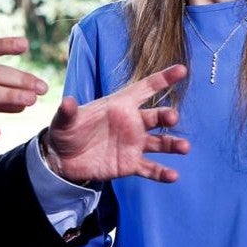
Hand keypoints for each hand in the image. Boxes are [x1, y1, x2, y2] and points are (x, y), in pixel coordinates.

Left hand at [43, 64, 188, 183]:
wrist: (62, 160)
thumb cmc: (66, 132)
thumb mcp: (63, 121)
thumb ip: (68, 112)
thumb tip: (67, 102)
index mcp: (119, 105)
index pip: (145, 88)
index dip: (163, 78)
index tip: (182, 70)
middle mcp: (131, 123)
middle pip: (156, 116)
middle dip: (167, 115)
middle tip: (172, 118)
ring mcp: (133, 144)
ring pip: (159, 143)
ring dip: (173, 144)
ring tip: (184, 147)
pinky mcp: (130, 164)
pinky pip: (150, 168)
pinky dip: (162, 172)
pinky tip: (172, 176)